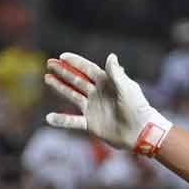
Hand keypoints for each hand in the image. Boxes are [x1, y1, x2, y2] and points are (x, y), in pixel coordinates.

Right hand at [43, 52, 171, 154]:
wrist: (141, 133)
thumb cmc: (138, 109)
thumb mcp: (127, 89)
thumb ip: (117, 74)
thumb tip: (111, 56)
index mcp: (107, 84)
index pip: (88, 69)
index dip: (75, 62)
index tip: (62, 56)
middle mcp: (98, 95)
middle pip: (77, 80)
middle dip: (63, 72)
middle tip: (49, 63)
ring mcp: (93, 109)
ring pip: (72, 96)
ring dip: (60, 88)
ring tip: (47, 78)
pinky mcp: (91, 124)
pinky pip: (73, 122)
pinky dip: (61, 121)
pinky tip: (48, 118)